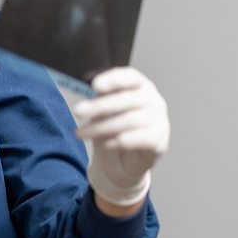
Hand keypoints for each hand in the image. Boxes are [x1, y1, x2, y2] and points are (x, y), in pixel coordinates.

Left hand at [73, 67, 169, 207]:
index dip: (114, 80)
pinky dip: (121, 141)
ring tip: (81, 133)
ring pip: (130, 120)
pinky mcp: (160, 141)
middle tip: (77, 111)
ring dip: (101, 127)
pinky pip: (141, 139)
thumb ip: (98, 102)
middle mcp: (153, 100)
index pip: (131, 77)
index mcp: (139, 86)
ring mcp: (159, 120)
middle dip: (99, 106)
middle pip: (127, 99)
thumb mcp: (102, 112)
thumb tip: (84, 102)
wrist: (124, 160)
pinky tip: (106, 145)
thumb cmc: (114, 128)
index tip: (95, 86)